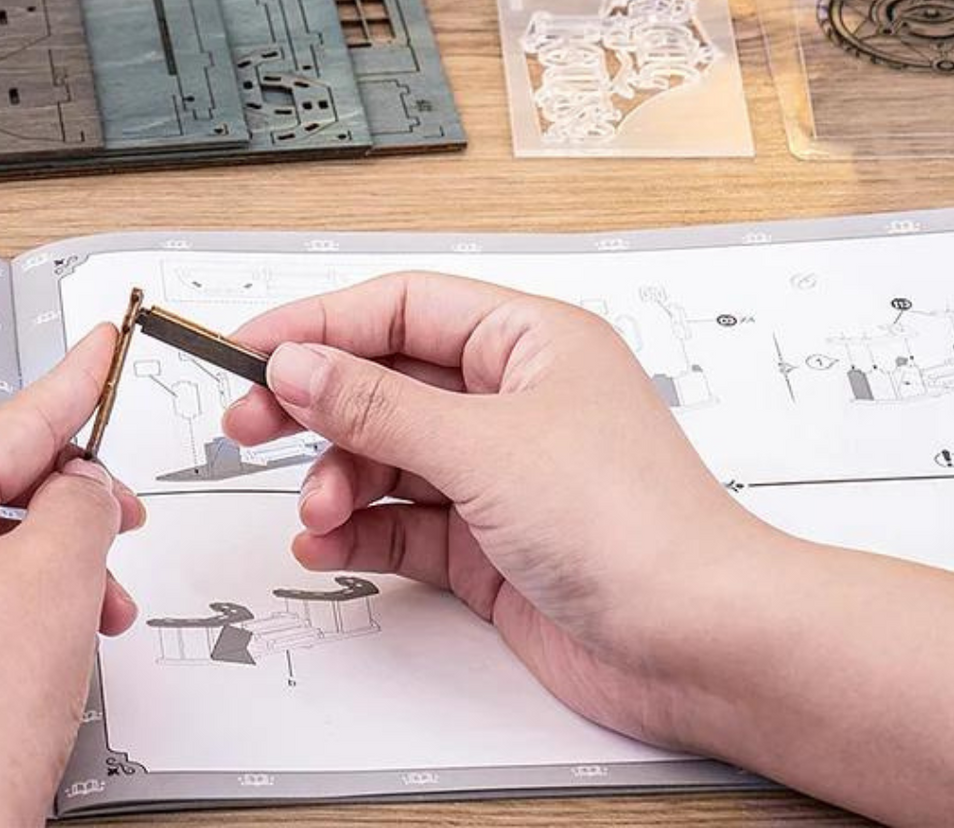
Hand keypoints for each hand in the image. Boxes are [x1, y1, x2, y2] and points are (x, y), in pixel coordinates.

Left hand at [0, 327, 144, 827]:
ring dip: (50, 554)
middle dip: (67, 492)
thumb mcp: (61, 579)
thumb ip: (84, 501)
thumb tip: (83, 484)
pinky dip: (17, 593)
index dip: (74, 382)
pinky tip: (54, 634)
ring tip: (95, 602)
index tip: (100, 345)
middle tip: (118, 512)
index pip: (12, 419)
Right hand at [220, 273, 778, 749]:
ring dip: (337, 477)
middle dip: (315, 402)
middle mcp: (512, 398)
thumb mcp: (484, 448)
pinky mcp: (490, 543)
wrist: (703, 647)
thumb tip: (298, 363)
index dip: (321, 323)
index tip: (252, 349)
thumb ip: (377, 405)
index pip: (402, 306)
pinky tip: (328, 542)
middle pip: (384, 377)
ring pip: (386, 453)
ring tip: (318, 510)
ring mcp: (500, 472)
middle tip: (249, 425)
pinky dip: (359, 529)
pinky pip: (401, 519)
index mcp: (528, 340)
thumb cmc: (635, 527)